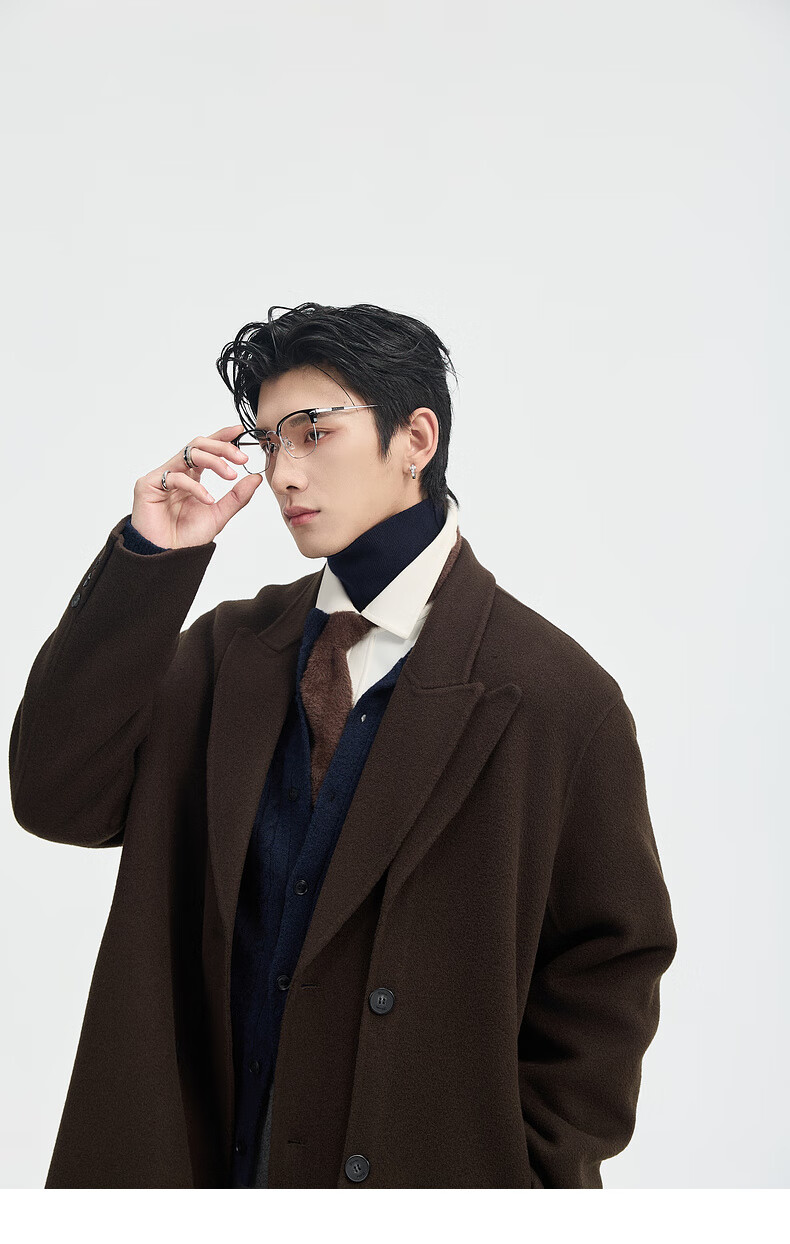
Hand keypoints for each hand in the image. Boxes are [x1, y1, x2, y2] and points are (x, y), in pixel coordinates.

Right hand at [130, 423, 263, 548]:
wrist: (167, 556)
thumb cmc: (186, 537)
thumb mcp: (219, 514)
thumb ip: (236, 497)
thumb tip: (255, 478)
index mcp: (190, 476)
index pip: (206, 449)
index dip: (221, 437)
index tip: (239, 431)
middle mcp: (176, 472)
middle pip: (198, 445)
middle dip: (222, 447)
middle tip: (242, 458)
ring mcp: (161, 477)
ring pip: (188, 454)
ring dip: (213, 461)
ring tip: (231, 474)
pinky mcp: (147, 485)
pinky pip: (175, 477)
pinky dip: (195, 487)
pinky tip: (208, 500)